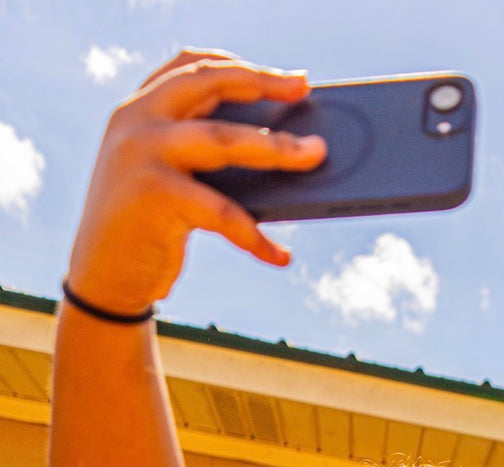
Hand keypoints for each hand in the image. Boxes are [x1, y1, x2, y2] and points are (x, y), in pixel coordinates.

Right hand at [66, 49, 326, 314]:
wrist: (103, 278)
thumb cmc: (146, 227)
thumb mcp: (165, 176)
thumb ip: (197, 152)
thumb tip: (277, 148)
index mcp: (138, 108)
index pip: (190, 66)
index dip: (239, 65)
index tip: (286, 78)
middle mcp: (135, 121)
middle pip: (209, 85)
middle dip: (263, 84)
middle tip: (304, 91)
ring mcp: (142, 154)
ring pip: (223, 140)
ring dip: (276, 148)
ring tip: (315, 156)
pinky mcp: (155, 196)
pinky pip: (222, 212)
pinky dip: (255, 236)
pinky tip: (280, 255)